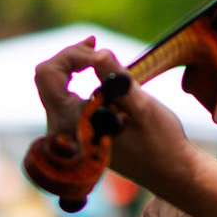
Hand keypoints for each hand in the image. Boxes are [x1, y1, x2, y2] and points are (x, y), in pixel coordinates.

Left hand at [31, 38, 192, 196]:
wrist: (169, 172)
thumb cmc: (161, 142)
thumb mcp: (143, 107)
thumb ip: (117, 80)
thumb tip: (97, 53)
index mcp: (73, 124)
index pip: (49, 74)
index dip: (72, 55)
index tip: (100, 52)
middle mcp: (62, 132)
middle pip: (47, 76)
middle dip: (71, 56)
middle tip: (97, 45)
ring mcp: (67, 133)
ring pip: (54, 84)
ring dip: (74, 65)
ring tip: (98, 55)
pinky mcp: (76, 130)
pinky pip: (64, 95)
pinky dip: (77, 77)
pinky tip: (97, 68)